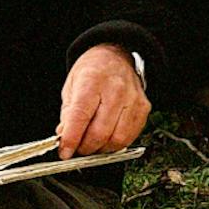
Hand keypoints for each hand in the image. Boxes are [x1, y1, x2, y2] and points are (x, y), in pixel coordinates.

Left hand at [56, 43, 149, 159]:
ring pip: (117, 139)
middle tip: (77, 148)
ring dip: (101, 149)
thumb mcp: (71, 86)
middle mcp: (115, 89)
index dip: (71, 139)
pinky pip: (129, 137)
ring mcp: (132, 99)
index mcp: (92, 80)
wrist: (117, 56)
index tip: (65, 152)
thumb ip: (68, 114)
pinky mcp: (143, 108)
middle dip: (85, 148)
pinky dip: (116, 144)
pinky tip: (107, 138)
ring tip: (92, 144)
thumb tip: (65, 138)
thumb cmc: (93, 70)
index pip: (80, 116)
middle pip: (99, 132)